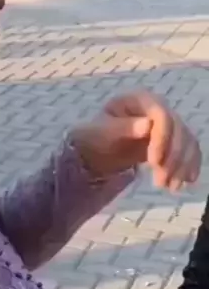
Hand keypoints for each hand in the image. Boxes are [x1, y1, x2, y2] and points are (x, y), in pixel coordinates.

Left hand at [70, 91, 200, 190]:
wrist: (99, 148)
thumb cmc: (98, 135)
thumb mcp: (104, 131)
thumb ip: (124, 127)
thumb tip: (148, 124)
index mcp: (139, 100)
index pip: (161, 114)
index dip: (162, 138)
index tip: (153, 162)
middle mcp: (158, 107)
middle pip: (178, 129)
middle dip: (173, 157)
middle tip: (161, 182)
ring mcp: (168, 123)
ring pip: (186, 141)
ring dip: (182, 165)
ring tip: (170, 187)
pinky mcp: (173, 139)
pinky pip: (189, 149)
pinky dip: (189, 165)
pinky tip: (186, 181)